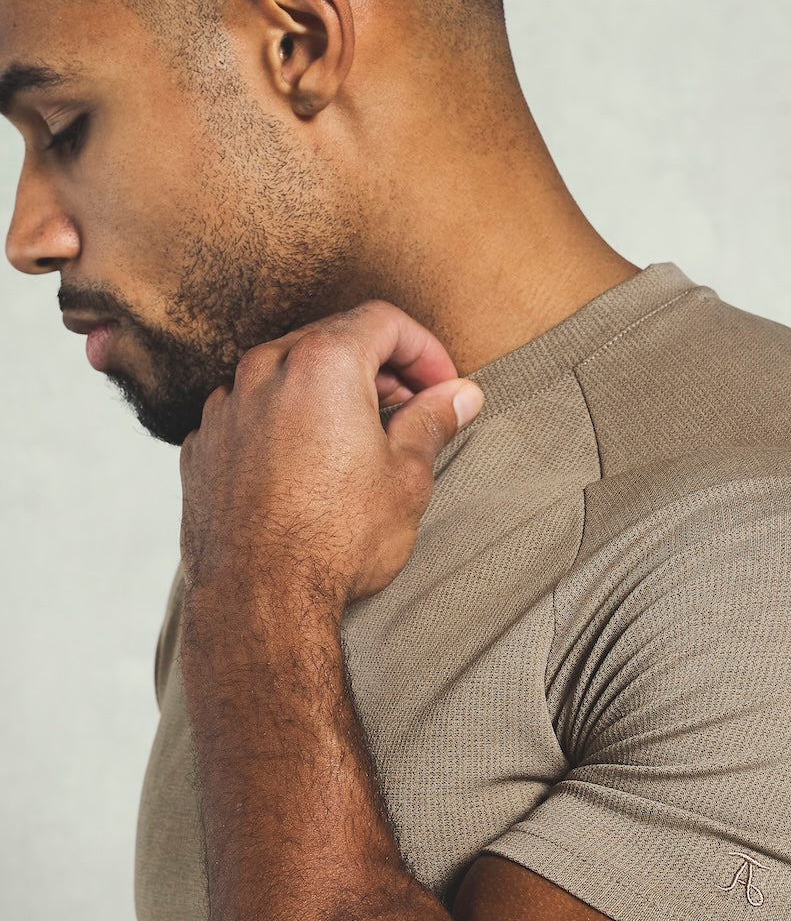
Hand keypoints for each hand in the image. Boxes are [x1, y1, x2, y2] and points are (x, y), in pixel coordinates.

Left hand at [178, 300, 483, 610]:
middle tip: (411, 412)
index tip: (441, 387)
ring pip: (286, 375)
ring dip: (326, 396)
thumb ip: (431, 423)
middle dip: (379, 369)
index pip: (384, 321)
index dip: (424, 350)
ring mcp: (226, 406)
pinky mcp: (203, 444)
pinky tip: (305, 469)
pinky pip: (250, 414)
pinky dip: (282, 425)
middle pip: (332, 340)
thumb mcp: (405, 479)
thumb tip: (458, 397)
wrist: (260, 600)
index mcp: (323, 364)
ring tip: (357, 443)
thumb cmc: (334, 542)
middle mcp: (265, 370)